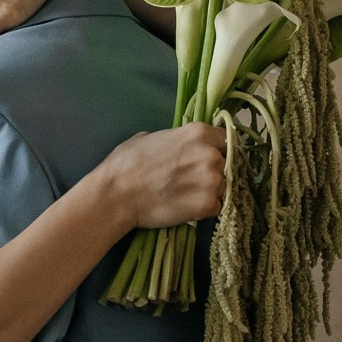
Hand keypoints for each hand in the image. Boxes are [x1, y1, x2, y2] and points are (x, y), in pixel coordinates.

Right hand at [101, 123, 227, 230]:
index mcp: (198, 133)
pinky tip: (186, 207)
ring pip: (222, 186)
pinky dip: (204, 209)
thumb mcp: (149, 138)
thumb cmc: (125, 164)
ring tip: (185, 196)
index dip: (216, 149)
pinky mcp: (207, 205)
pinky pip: (216, 206)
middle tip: (190, 180)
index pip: (224, 139)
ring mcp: (211, 181)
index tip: (205, 159)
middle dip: (211, 171)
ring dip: (209, 191)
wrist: (116, 196)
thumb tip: (179, 145)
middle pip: (225, 164)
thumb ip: (174, 139)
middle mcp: (210, 154)